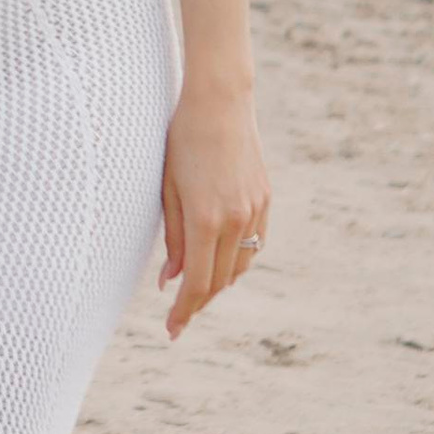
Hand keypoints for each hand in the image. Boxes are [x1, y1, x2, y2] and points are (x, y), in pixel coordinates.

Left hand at [161, 81, 269, 344]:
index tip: (172, 331)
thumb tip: (170, 281)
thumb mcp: (168, 190)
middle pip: (220, 282)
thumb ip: (173, 239)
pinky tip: (220, 262)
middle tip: (179, 316)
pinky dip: (237, 261)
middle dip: (198, 302)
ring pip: (240, 267)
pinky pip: (255, 246)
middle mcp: (236, 220)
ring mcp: (255, 211)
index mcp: (206, 219)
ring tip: (196, 291)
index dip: (184, 312)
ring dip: (219, 284)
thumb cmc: (182, 141)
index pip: (197, 284)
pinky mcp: (265, 200)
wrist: (219, 102)